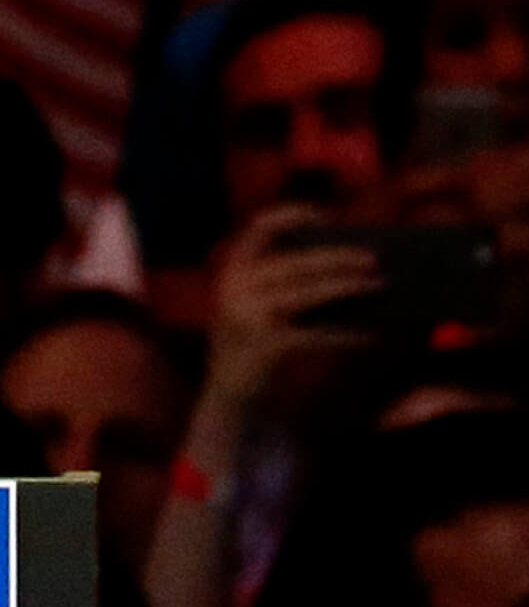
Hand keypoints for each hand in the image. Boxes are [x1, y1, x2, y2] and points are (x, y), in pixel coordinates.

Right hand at [204, 206, 378, 422]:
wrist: (229, 391)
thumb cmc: (256, 342)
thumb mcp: (258, 305)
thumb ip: (285, 283)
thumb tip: (346, 265)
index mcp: (234, 270)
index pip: (259, 229)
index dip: (291, 216)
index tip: (325, 216)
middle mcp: (235, 287)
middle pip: (295, 262)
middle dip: (338, 257)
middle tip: (374, 257)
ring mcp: (248, 316)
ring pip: (307, 293)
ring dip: (347, 287)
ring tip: (378, 285)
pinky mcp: (265, 345)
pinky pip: (315, 334)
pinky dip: (345, 334)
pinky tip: (370, 334)